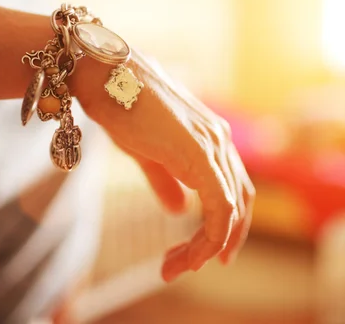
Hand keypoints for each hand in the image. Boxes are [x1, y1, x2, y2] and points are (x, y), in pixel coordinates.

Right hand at [72, 49, 254, 281]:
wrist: (105, 76)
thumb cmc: (122, 108)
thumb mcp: (146, 152)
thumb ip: (166, 181)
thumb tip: (178, 210)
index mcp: (211, 139)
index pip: (233, 190)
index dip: (225, 226)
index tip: (203, 254)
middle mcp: (221, 141)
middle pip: (240, 202)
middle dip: (222, 241)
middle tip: (196, 266)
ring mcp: (214, 144)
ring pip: (230, 210)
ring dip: (208, 246)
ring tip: (178, 267)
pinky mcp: (200, 152)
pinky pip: (219, 205)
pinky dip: (209, 236)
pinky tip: (190, 255)